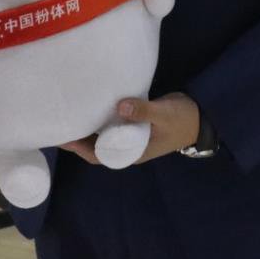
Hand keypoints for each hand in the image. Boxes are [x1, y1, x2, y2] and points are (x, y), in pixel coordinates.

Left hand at [59, 92, 201, 165]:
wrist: (201, 117)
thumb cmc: (183, 119)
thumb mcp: (164, 114)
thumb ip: (144, 111)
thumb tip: (120, 106)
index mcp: (132, 152)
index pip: (99, 155)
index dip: (80, 148)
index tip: (63, 137)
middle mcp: (127, 147)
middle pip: (95, 146)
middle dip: (77, 137)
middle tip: (57, 120)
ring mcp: (130, 136)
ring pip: (102, 134)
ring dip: (87, 126)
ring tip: (69, 111)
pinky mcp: (133, 123)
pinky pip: (111, 123)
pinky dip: (100, 116)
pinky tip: (90, 103)